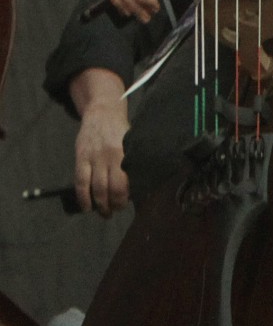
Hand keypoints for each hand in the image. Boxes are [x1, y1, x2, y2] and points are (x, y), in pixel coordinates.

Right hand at [74, 99, 130, 216]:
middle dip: (114, 204)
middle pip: (110, 188)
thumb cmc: (121, 129)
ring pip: (95, 188)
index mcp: (125, 153)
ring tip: (104, 213)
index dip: (125, 197)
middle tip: (116, 211)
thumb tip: (138, 184)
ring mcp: (93, 158)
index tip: (128, 204)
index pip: (125, 182)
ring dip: (100, 205)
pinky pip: (80, 182)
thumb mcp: (131, 142)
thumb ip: (132, 161)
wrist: (102, 112)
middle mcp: (109, 157)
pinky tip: (87, 207)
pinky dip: (83, 197)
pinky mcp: (80, 158)